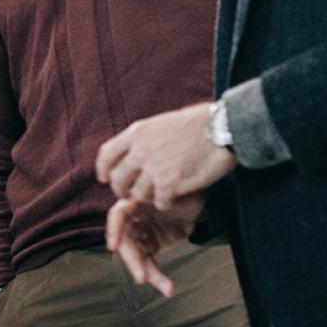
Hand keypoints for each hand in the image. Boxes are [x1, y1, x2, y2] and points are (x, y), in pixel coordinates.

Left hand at [96, 102, 236, 207]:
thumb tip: (132, 153)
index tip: (105, 178)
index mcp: (136, 133)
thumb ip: (144, 139)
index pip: (106, 155)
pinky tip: (177, 197)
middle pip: (118, 181)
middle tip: (134, 194)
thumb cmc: (199, 124)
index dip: (103, 170)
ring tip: (162, 193)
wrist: (223, 129)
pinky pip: (159, 203)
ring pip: (137, 195)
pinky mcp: (169, 184)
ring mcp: (153, 169)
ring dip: (148, 198)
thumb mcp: (162, 123)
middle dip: (123, 190)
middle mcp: (140, 151)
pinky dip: (167, 203)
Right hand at [105, 194, 205, 295]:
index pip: (118, 215)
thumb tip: (162, 203)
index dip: (113, 230)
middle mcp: (132, 219)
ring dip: (151, 274)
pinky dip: (159, 277)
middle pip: (127, 243)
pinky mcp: (151, 246)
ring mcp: (141, 234)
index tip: (113, 247)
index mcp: (133, 201)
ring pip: (139, 258)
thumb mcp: (177, 192)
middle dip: (135, 262)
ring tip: (167, 288)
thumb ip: (166, 198)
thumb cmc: (185, 190)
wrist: (197, 198)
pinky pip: (150, 265)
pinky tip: (168, 288)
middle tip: (142, 278)